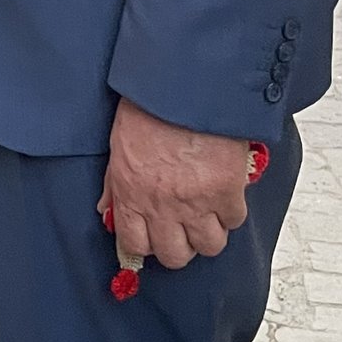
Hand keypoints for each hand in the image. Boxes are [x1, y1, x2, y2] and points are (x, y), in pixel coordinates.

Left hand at [99, 97, 249, 271]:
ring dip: (208, 233)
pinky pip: (233, 220)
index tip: (154, 237)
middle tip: (183, 226)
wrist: (184, 86)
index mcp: (131, 194)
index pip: (135, 244)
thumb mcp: (119, 147)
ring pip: (208, 246)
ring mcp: (196, 202)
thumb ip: (114, 185)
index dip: (146, 244)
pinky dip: (231, 211)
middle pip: (174, 256)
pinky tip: (224, 193)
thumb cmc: (148, 108)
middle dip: (179, 245)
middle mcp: (162, 206)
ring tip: (206, 213)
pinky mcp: (227, 191)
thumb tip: (108, 211)